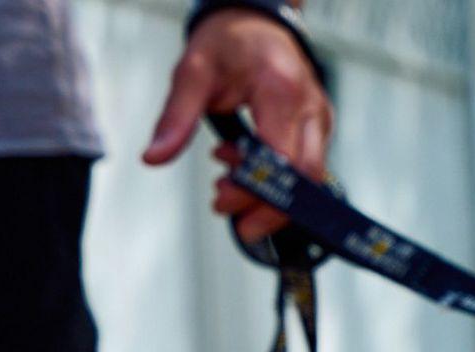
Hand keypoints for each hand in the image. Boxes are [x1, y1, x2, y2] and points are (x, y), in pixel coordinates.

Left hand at [142, 10, 332, 241]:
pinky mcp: (320, 127)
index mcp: (280, 89)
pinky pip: (308, 168)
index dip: (256, 191)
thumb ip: (176, 117)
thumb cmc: (228, 42)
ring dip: (271, 196)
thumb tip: (154, 157)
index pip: (281, 159)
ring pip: (312, 179)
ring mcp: (321, 119)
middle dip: (267, 207)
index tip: (221, 200)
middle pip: (306, 178)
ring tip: (227, 187)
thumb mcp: (191, 73)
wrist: (256, 21)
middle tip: (223, 208)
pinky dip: (277, 181)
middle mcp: (311, 107)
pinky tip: (244, 170)